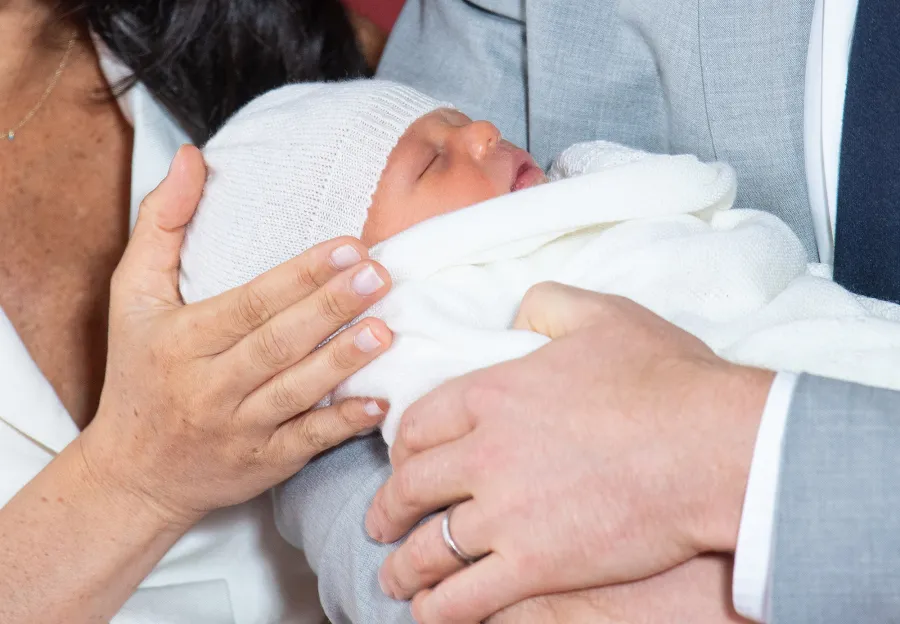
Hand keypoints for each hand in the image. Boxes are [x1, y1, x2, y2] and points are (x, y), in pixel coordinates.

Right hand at [80, 145, 393, 526]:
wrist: (133, 474)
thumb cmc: (138, 372)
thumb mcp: (131, 296)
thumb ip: (161, 224)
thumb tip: (192, 156)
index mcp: (182, 340)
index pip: (248, 304)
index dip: (299, 276)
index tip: (347, 246)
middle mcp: (209, 386)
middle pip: (277, 343)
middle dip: (330, 307)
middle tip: (380, 274)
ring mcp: (239, 429)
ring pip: (296, 392)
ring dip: (342, 362)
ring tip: (385, 329)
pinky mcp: (264, 464)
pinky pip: (307, 442)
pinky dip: (342, 424)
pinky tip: (379, 401)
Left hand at [365, 282, 773, 622]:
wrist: (713, 444)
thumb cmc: (664, 378)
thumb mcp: (602, 315)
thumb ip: (547, 304)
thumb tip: (521, 310)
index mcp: (492, 393)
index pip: (418, 424)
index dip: (401, 447)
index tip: (401, 461)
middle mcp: (485, 453)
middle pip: (411, 487)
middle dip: (388, 509)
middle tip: (381, 522)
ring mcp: (506, 513)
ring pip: (429, 549)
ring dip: (404, 567)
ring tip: (396, 577)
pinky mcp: (536, 565)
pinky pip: (467, 598)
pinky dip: (440, 610)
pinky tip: (431, 613)